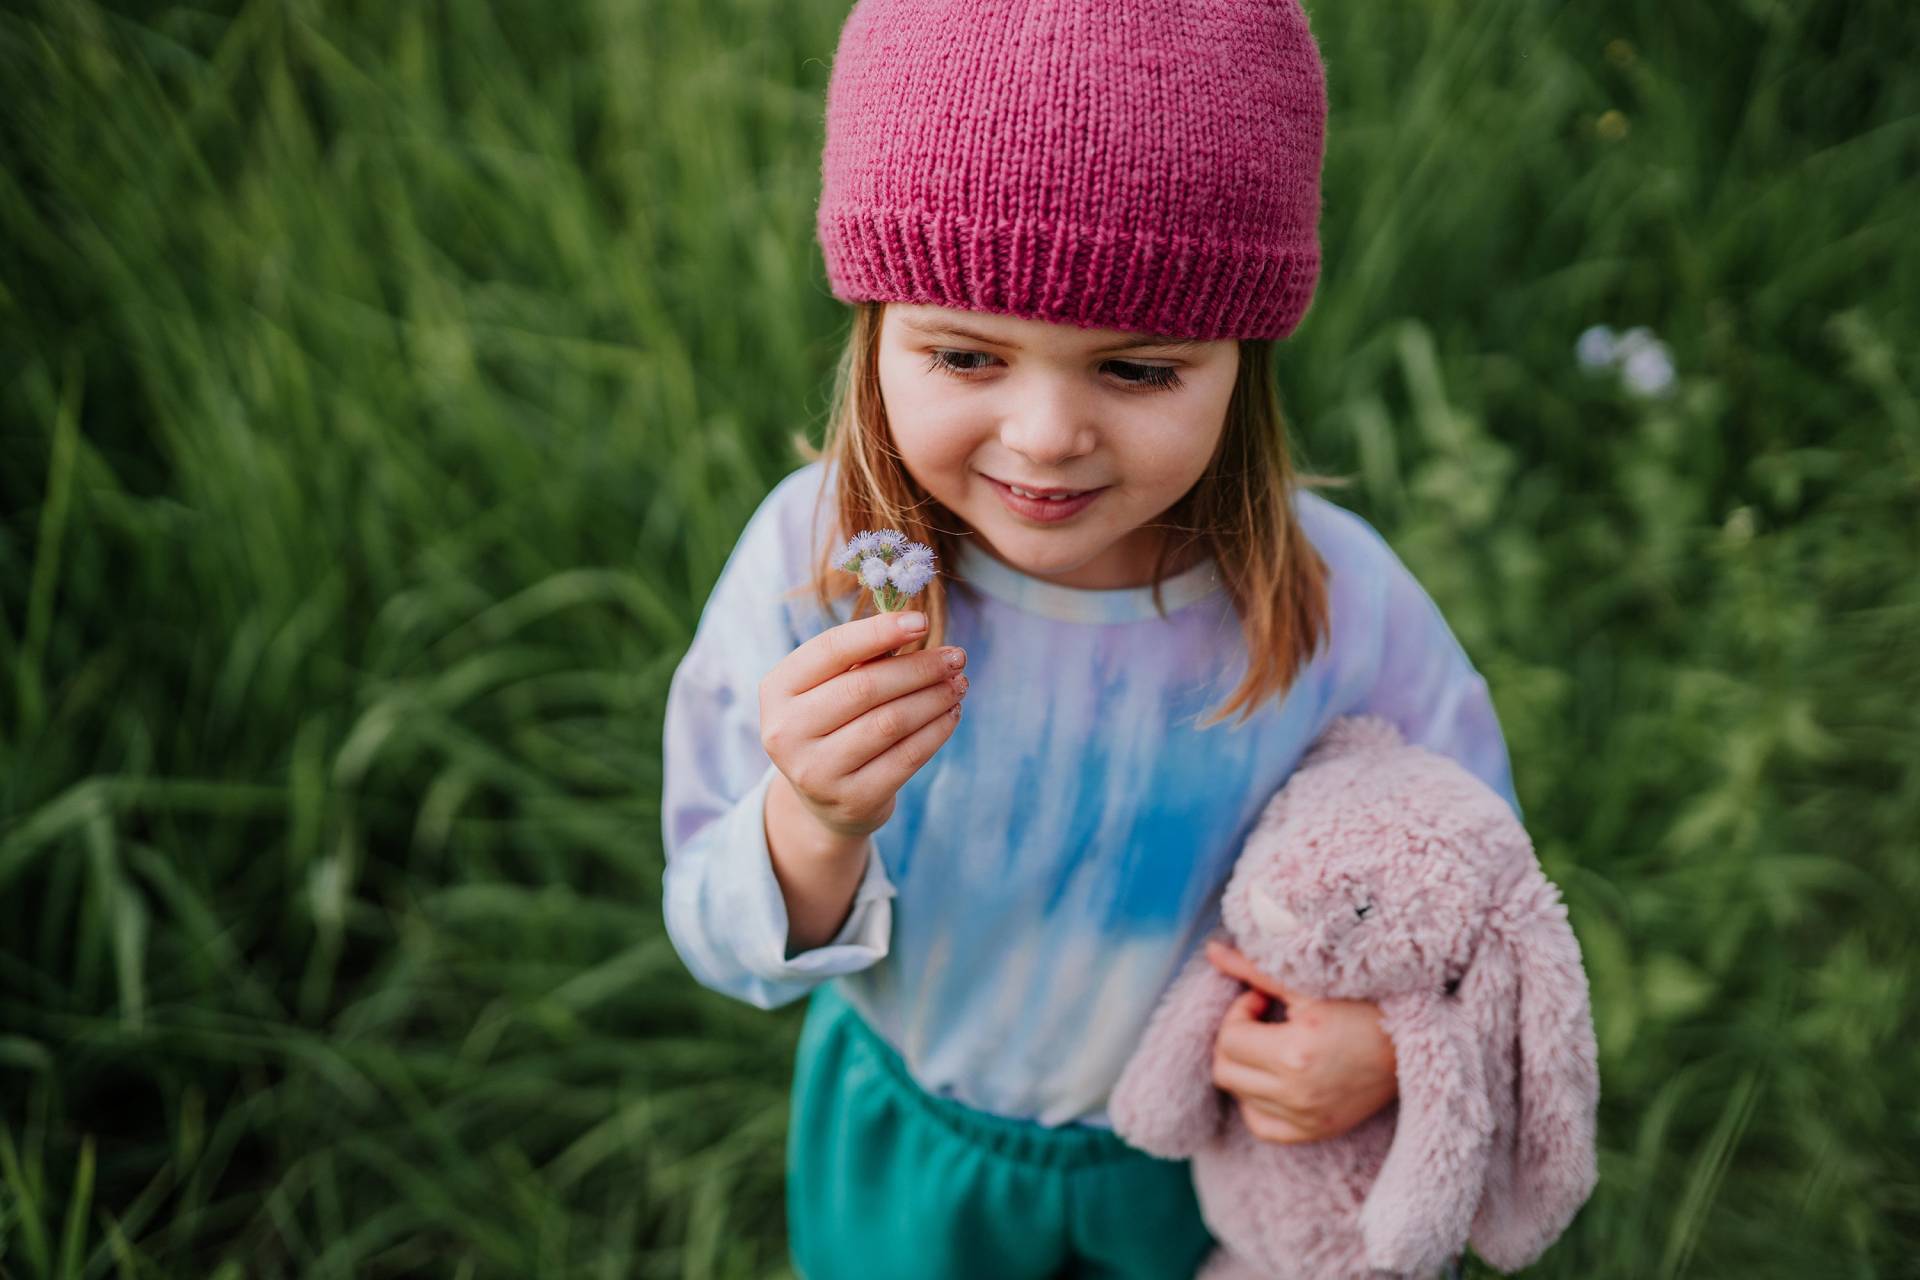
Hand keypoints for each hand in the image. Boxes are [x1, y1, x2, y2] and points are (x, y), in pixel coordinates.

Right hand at [759, 609, 967, 842]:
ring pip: (891, 722)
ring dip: (934, 697)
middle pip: (866, 687)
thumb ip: (861, 658)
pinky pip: (907, 756)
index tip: (922, 621)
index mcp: (777, 690)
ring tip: (959, 684)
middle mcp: (787, 731)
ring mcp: (817, 770)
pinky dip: (937, 730)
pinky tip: (952, 713)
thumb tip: (914, 626)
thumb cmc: (833, 724)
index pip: (831, 649)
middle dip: (920, 667)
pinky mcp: (853, 799)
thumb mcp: (830, 688)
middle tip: (956, 658)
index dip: (879, 631)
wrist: (824, 799)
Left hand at [1206, 939, 1399, 1143]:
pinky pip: (1262, 1126)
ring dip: (1246, 1066)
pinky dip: (1257, 1102)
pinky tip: (1275, 1077)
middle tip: (1262, 1020)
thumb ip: (1255, 969)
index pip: (1229, 1040)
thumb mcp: (1308, 984)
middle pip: (1225, 1071)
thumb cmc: (1365, 1005)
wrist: (1414, 1043)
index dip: (1238, 1013)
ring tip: (1275, 1043)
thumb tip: (1211, 951)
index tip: (1261, 999)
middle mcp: (1298, 1093)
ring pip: (1240, 1096)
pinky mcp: (1317, 1131)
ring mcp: (1308, 1118)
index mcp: (1295, 1054)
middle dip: (1235, 1039)